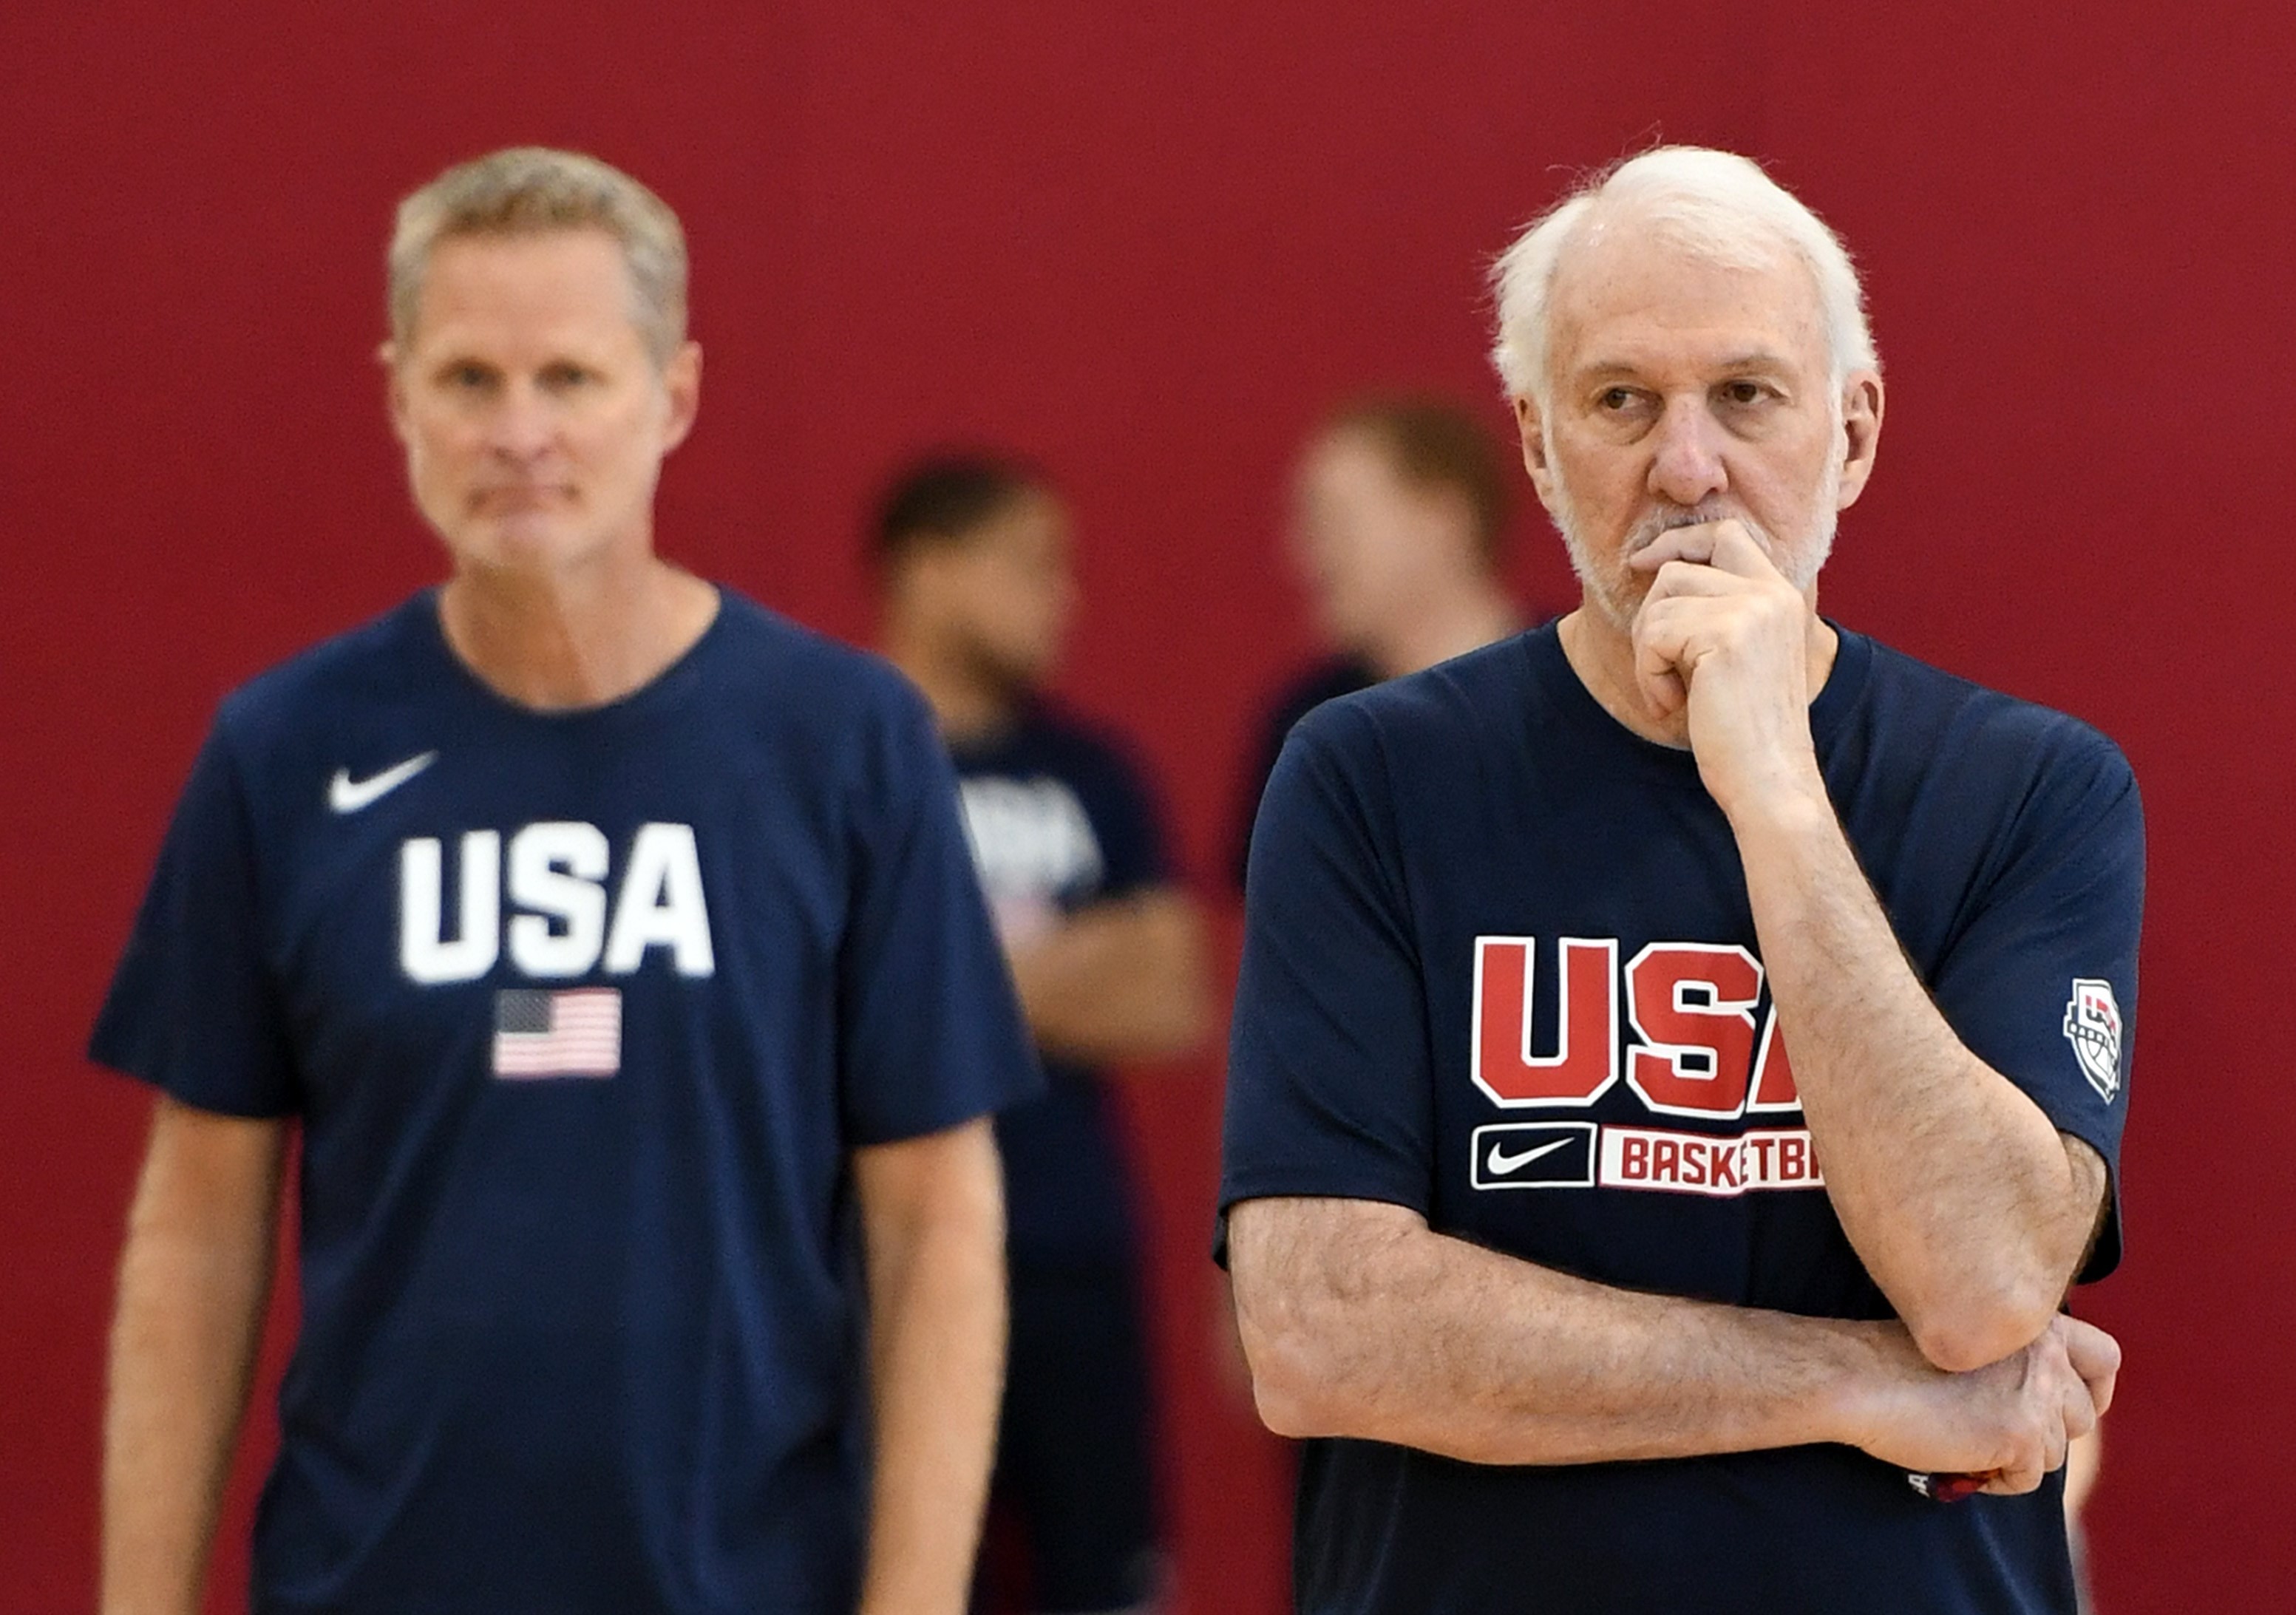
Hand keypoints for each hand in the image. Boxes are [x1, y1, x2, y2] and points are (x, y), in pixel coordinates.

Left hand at [1628, 521, 1824, 816]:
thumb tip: (1660, 568)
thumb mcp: (1739, 656)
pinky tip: (1670, 705)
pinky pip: (1654, 635)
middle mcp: (1772, 594)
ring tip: (1670, 693)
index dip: (1679, 542)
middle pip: (1679, 568)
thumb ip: (1718, 611)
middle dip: (1650, 614)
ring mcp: (1752, 610)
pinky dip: (1647, 675)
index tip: (1642, 563)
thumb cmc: (1745, 729)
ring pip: (1659, 602)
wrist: (1769, 779)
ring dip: (1648, 653)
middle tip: (1656, 662)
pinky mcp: (1726, 634)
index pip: (1727, 535)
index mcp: (1781, 595)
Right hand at [1842, 1315, 2119, 1496]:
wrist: (1858, 1377)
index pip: (2104, 1356)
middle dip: (2046, 1433)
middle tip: (2000, 1436)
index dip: (2095, 1389)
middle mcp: (2045, 1352)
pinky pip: (2027, 1479)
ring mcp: (2037, 1394)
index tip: (2062, 1408)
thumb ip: (2013, 1359)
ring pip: (2055, 1452)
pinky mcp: (2021, 1434)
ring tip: (1965, 1444)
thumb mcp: (1969, 1342)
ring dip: (2015, 1459)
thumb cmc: (1894, 1361)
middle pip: (2083, 1415)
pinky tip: (1959, 1459)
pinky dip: (1995, 1480)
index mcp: (2032, 1321)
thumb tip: (2037, 1408)